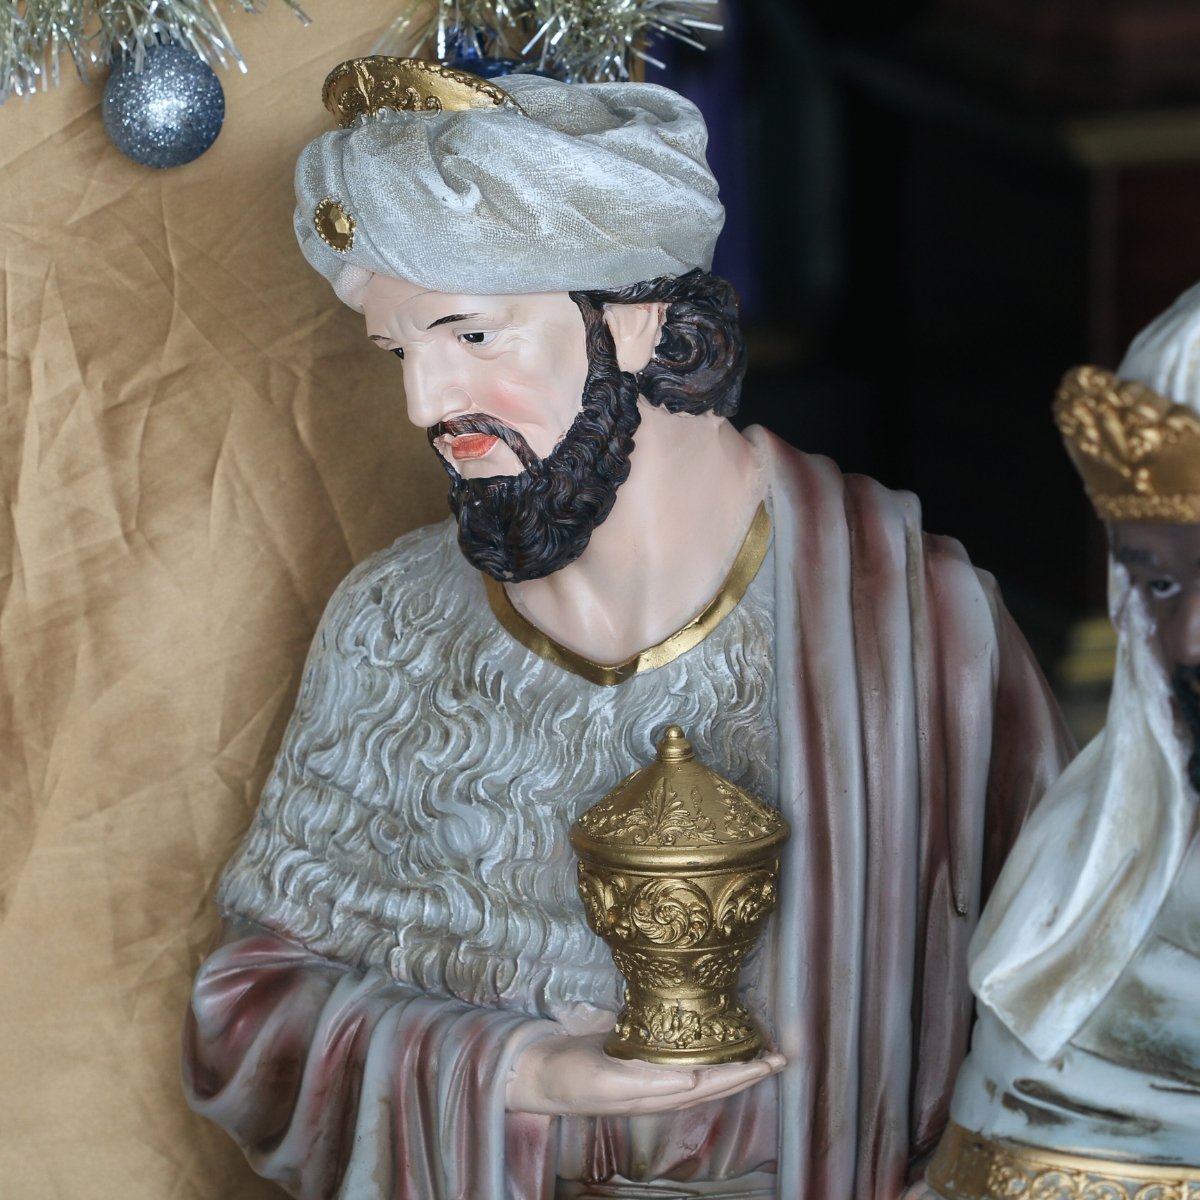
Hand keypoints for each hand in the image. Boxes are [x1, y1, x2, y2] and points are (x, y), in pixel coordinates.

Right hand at [506, 1032, 784, 1115]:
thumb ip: (650, 1082)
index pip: (714, 1084)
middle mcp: (662, 1085)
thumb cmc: (573, 1079)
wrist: (540, 1070)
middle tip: (780, 1052)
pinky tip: (708, 1030)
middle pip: (715, 1078)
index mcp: (660, 1094)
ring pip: (702, 1065)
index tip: (774, 1062)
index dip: (745, 1074)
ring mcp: (651, 1070)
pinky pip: (679, 1049)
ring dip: (729, 1056)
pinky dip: (700, 1042)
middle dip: (748, 1067)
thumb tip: (695, 1080)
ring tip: (755, 1042)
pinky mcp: (638, 1052)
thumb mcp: (609, 1081)